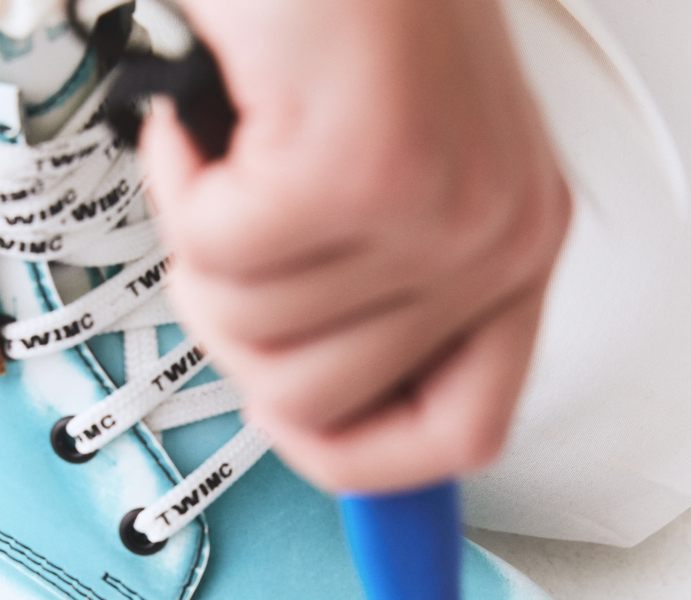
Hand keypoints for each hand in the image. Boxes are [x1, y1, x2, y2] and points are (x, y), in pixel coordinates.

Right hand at [141, 0, 570, 492]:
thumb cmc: (340, 31)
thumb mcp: (382, 194)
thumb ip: (364, 308)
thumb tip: (304, 416)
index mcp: (508, 254)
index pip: (458, 435)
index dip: (361, 464)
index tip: (296, 442)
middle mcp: (492, 239)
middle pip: (312, 403)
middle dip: (235, 328)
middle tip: (238, 234)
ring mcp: (432, 208)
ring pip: (249, 332)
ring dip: (205, 245)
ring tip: (235, 160)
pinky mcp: (353, 168)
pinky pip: (217, 253)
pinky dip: (182, 186)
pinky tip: (212, 125)